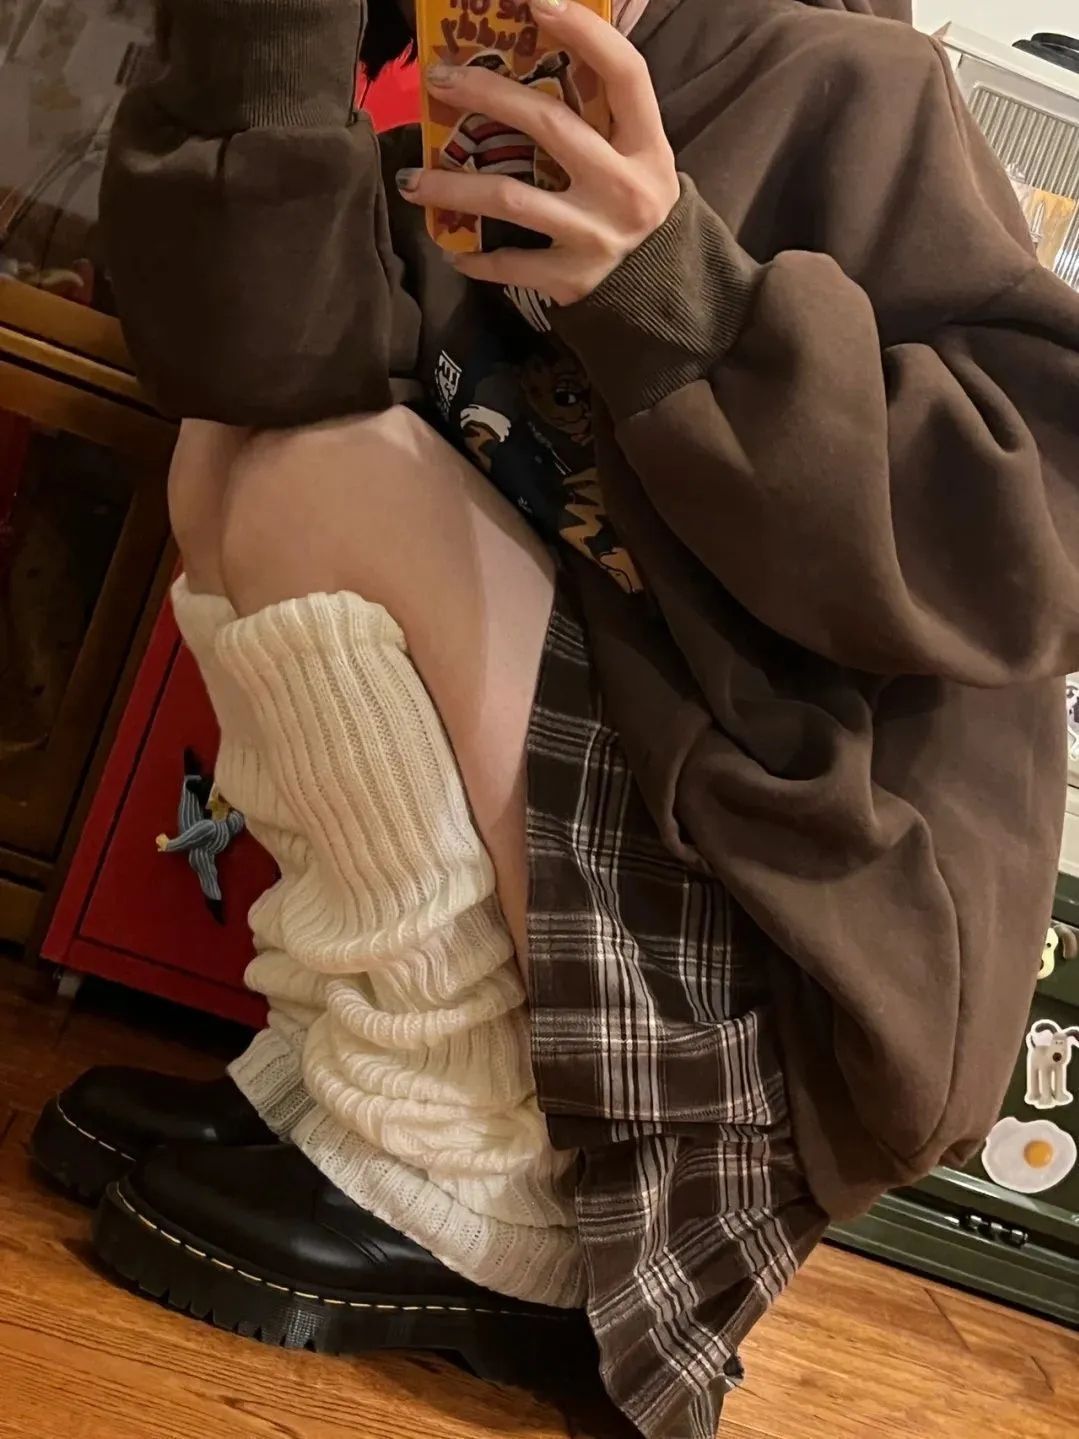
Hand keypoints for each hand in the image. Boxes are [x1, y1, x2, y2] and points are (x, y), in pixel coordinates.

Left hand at [396, 0, 679, 305]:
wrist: (659, 289)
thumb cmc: (633, 205)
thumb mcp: (637, 155)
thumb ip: (602, 111)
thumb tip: (545, 43)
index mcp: (647, 147)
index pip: (625, 74)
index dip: (586, 32)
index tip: (538, 2)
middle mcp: (624, 189)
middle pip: (549, 125)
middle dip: (487, 94)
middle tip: (440, 79)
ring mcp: (596, 236)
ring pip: (510, 199)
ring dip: (453, 187)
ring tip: (412, 180)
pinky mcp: (572, 279)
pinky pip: (510, 264)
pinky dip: (474, 257)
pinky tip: (450, 245)